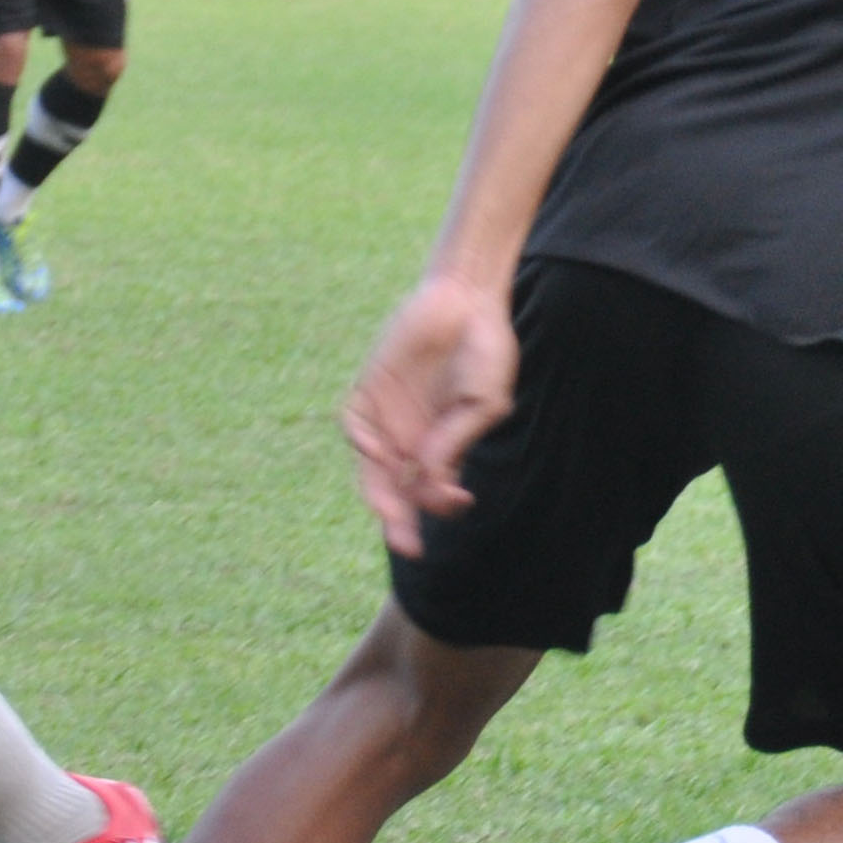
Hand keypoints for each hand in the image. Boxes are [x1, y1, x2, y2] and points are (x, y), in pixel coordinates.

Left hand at [342, 271, 518, 554]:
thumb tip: (428, 477)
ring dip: (378, 494)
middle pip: (397, 491)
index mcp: (443, 445)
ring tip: (389, 513)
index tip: (460, 503)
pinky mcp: (369, 389)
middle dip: (401, 521)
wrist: (467, 298)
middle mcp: (412, 437)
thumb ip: (455, 441)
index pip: (433, 491)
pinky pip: (355, 424)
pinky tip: (377, 453)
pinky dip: (361, 443)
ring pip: (372, 468)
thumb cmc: (487, 351)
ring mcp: (388, 415)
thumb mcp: (485, 404)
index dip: (442, 505)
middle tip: (408, 545)